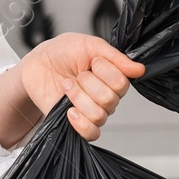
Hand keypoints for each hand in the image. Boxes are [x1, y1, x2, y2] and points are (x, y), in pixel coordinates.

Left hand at [19, 33, 146, 140]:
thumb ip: (115, 57)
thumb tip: (139, 69)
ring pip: (99, 115)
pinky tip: (69, 110)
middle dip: (88, 83)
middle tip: (77, 74)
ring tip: (67, 85)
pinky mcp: (79, 124)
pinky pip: (91, 133)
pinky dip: (80, 122)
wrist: (39, 64)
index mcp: (113, 77)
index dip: (104, 71)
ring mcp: (93, 111)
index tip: (92, 61)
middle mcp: (107, 96)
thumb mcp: (89, 44)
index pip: (122, 84)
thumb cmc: (63, 52)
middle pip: (109, 100)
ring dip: (78, 97)